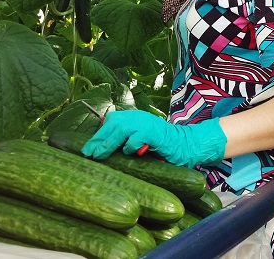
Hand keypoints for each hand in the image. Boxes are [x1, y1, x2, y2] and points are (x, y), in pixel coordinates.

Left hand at [81, 110, 226, 168]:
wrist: (188, 145)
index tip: (86, 149)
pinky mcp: (154, 133)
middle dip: (98, 139)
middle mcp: (139, 117)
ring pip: (120, 128)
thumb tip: (101, 152)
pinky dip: (130, 147)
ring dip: (108, 143)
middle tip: (87, 154)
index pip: (110, 122)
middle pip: (112, 123)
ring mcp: (146, 123)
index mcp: (134, 118)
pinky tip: (132, 153)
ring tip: (98, 155)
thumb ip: (125, 142)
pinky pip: (136, 138)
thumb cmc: (162, 148)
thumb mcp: (140, 142)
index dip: (97, 135)